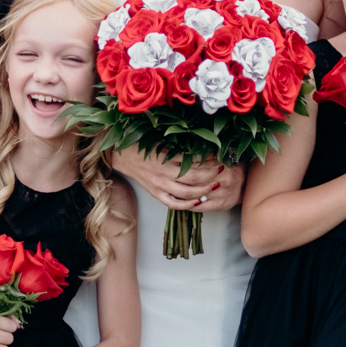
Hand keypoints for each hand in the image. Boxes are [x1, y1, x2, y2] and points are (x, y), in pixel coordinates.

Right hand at [112, 147, 244, 212]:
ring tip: (215, 184)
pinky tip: (198, 201)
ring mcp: (159, 186)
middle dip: (210, 175)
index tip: (219, 156)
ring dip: (204, 190)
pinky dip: (187, 205)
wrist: (124, 156)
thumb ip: (180, 146)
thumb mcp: (162, 141)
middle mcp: (163, 174)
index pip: (192, 161)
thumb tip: (202, 148)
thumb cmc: (144, 145)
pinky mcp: (156, 194)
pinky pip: (174, 204)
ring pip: (186, 193)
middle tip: (221, 169)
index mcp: (165, 158)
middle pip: (193, 178)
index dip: (208, 160)